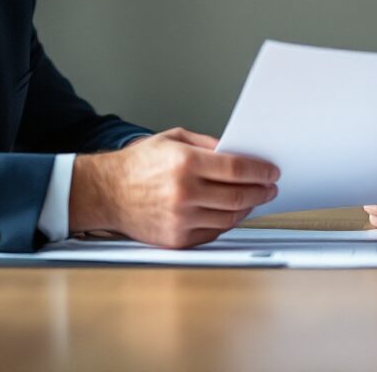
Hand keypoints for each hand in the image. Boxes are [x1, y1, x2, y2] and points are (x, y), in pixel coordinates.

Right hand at [69, 128, 279, 247]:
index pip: (236, 169)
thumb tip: (237, 153)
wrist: (105, 193)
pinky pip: (214, 232)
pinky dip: (227, 223)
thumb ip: (207, 144)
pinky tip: (232, 213)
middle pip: (238, 195)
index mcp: (184, 163)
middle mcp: (184, 192)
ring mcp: (180, 218)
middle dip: (261, 191)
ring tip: (253, 199)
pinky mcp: (176, 238)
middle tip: (270, 187)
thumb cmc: (136, 165)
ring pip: (230, 217)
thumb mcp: (171, 139)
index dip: (259, 171)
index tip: (271, 172)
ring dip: (247, 208)